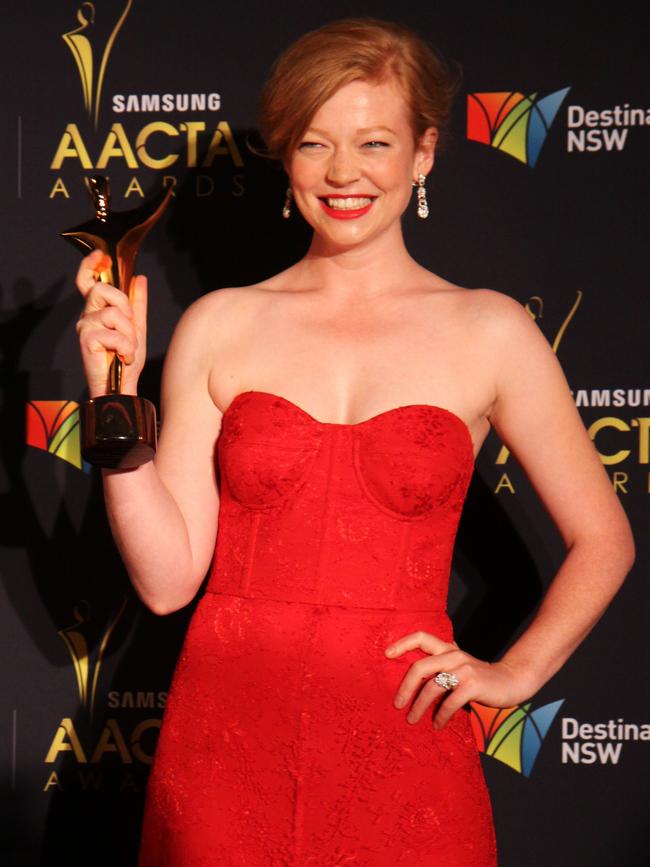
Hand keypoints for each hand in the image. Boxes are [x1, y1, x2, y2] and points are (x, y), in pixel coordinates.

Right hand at [74, 248, 147, 396]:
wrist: (122, 386)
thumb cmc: (125, 360)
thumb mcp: (137, 328)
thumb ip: (138, 304)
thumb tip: (139, 278)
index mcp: (98, 310)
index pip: (87, 280)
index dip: (90, 265)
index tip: (101, 256)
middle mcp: (88, 315)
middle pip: (102, 289)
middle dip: (124, 305)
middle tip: (130, 327)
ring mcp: (85, 327)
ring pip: (113, 312)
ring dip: (129, 333)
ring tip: (128, 348)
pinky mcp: (86, 340)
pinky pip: (112, 332)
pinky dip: (125, 345)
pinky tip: (123, 356)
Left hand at [384, 631, 532, 728]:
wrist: (512, 680)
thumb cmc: (479, 677)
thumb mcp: (459, 665)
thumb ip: (440, 666)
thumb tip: (412, 678)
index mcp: (447, 649)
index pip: (421, 637)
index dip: (402, 643)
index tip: (386, 655)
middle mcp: (453, 655)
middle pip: (419, 666)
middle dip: (405, 687)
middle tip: (397, 704)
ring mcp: (464, 669)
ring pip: (432, 686)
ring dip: (419, 706)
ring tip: (413, 719)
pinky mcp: (473, 685)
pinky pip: (450, 702)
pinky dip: (440, 716)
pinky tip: (437, 724)